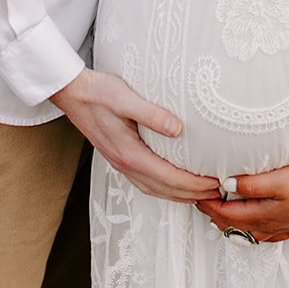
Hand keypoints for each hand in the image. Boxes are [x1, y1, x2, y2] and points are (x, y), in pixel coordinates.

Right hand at [51, 68, 220, 201]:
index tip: (214, 183)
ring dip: (178, 195)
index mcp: (129, 153)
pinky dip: (163, 188)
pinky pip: (145, 182)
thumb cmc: (97, 93)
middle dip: (192, 194)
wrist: (72, 93)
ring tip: (200, 193)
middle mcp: (125, 164)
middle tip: (217, 192)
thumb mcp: (125, 98)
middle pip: (164, 189)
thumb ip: (151, 114)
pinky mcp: (119, 157)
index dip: (194, 184)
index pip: (169, 177)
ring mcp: (120, 163)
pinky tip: (171, 183)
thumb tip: (178, 129)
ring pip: (154, 189)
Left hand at [196, 159, 288, 243]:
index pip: (227, 214)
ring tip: (220, 215)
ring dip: (231, 223)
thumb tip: (226, 185)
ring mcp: (283, 226)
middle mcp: (271, 226)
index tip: (195, 195)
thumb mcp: (278, 180)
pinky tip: (255, 225)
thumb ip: (251, 184)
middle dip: (215, 215)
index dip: (209, 206)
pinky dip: (252, 228)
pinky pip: (266, 232)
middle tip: (201, 203)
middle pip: (235, 225)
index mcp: (263, 215)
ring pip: (250, 231)